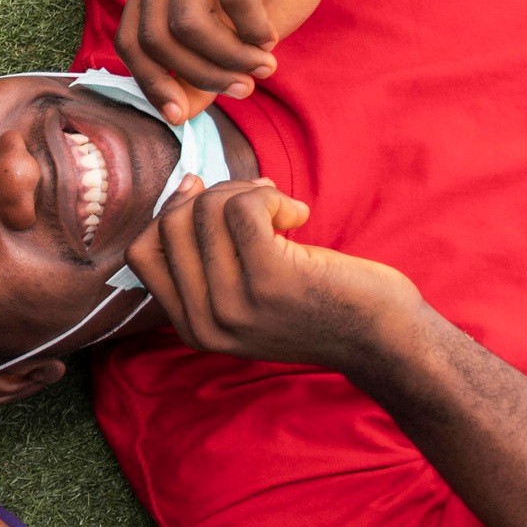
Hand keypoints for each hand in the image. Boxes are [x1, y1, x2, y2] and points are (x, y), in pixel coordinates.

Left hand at [116, 0, 371, 122]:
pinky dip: (255, 30)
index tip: (181, 116)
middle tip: (242, 90)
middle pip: (157, 35)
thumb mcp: (232, 36)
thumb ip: (199, 69)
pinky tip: (270, 37)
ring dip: (229, 57)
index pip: (131, 38)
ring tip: (261, 67)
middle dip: (199, 75)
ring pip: (189, 22)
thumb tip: (176, 115)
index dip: (152, 83)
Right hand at [125, 175, 422, 374]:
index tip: (207, 197)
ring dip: (248, 193)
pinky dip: (269, 196)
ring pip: (207, 211)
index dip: (170, 214)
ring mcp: (236, 303)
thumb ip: (208, 264)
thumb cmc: (318, 305)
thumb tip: (184, 188)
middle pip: (171, 226)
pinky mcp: (272, 279)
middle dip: (212, 196)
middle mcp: (207, 322)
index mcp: (193, 328)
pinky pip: (243, 209)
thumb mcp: (246, 300)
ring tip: (282, 208)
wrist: (383, 338)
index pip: (142, 254)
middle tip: (258, 202)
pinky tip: (298, 213)